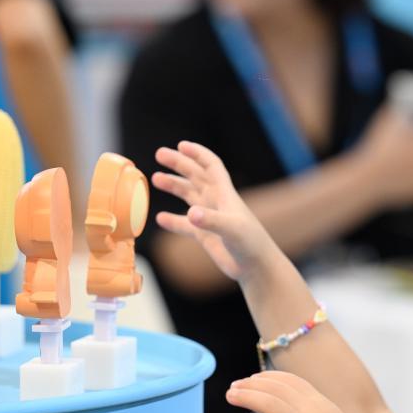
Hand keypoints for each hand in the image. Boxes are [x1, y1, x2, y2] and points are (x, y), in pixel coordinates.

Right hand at [151, 141, 280, 282]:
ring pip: (189, 196)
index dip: (197, 154)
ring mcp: (210, 218)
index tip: (181, 145)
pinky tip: (160, 218)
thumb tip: (191, 213)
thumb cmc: (251, 244)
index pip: (211, 166)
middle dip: (179, 163)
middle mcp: (217, 202)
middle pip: (196, 175)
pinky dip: (173, 220)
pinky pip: (184, 224)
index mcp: (225, 194)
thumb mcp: (232, 229)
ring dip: (173, 186)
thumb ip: (211, 221)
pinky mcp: (205, 235)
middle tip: (159, 154)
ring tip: (155, 179)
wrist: (256, 267)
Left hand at [226, 371, 379, 412]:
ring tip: (230, 396)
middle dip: (252, 384)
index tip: (254, 377)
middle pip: (276, 389)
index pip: (291, 381)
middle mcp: (312, 410)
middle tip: (234, 386)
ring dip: (247, 397)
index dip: (270, 377)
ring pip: (270, 403)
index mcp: (322, 403)